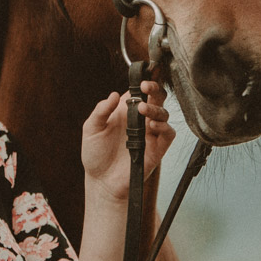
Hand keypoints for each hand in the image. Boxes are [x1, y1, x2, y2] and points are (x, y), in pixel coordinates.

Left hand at [80, 81, 174, 200]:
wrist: (102, 181)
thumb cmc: (96, 155)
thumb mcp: (92, 129)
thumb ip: (101, 110)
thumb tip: (114, 95)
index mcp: (126, 111)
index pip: (140, 91)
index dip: (144, 81)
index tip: (141, 79)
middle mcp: (140, 119)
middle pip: (157, 97)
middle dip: (155, 89)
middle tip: (146, 87)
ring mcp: (150, 133)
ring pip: (164, 113)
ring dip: (156, 109)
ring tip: (143, 110)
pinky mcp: (157, 148)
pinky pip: (168, 133)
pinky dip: (164, 127)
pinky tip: (151, 127)